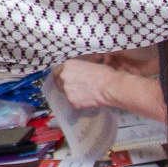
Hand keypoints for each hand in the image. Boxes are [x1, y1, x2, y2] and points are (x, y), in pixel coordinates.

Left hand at [50, 57, 167, 124]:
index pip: (57, 72)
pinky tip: (88, 98)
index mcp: (68, 66)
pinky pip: (72, 102)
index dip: (61, 75)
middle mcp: (64, 77)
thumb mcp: (90, 64)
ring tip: (86, 92)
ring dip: (72, 93)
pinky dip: (78, 101)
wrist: (110, 87)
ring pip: (66, 93)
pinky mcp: (72, 102)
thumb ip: (78, 68)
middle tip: (76, 86)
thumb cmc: (105, 74)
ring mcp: (67, 91)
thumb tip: (78, 71)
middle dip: (65, 85)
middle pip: (59, 83)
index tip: (63, 78)